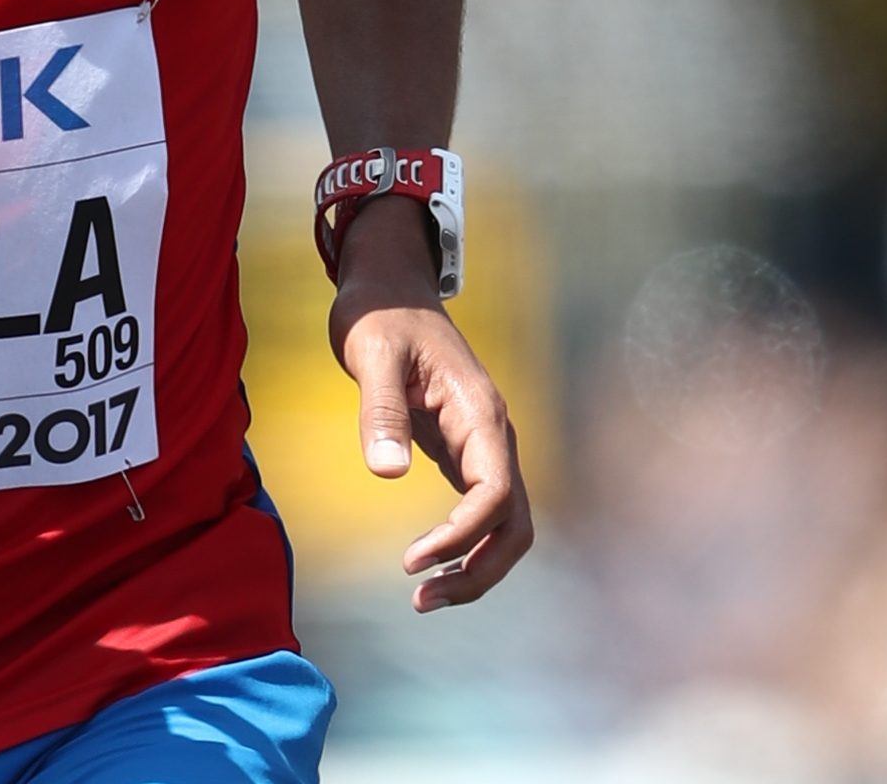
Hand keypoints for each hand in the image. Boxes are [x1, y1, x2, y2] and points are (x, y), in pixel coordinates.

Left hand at [328, 199, 530, 610]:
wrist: (390, 286)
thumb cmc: (380, 314)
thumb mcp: (372, 354)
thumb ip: (381, 411)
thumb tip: (387, 474)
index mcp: (480, 412)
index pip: (495, 494)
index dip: (462, 535)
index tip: (414, 561)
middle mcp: (492, 434)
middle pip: (514, 523)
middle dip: (479, 569)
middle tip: (422, 599)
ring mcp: (482, 445)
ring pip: (504, 523)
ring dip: (474, 565)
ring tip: (423, 597)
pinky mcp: (462, 451)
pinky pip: (481, 511)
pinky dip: (463, 544)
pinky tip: (430, 565)